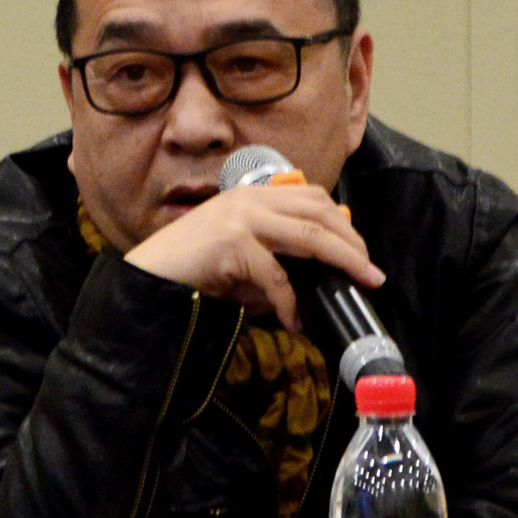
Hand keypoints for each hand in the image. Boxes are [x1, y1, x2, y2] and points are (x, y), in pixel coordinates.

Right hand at [123, 183, 384, 330]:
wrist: (147, 278)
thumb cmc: (190, 271)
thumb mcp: (239, 259)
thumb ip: (274, 261)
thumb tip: (312, 285)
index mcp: (252, 196)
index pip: (312, 197)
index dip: (342, 222)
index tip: (360, 250)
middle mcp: (250, 200)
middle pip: (321, 212)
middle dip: (352, 240)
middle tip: (370, 270)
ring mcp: (241, 218)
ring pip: (311, 234)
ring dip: (343, 260)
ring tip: (360, 282)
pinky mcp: (233, 243)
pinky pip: (278, 275)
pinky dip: (291, 302)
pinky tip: (295, 321)